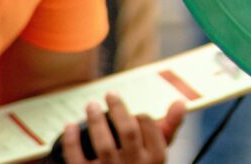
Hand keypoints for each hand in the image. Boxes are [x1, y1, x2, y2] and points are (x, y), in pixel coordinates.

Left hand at [58, 94, 184, 162]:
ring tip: (91, 105)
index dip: (139, 115)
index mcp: (157, 157)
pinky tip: (69, 126)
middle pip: (127, 131)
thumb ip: (170, 128)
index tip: (132, 114)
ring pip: (103, 143)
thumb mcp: (159, 153)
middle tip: (110, 94)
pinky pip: (77, 158)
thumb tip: (180, 102)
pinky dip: (71, 141)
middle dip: (118, 109)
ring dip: (95, 121)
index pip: (148, 126)